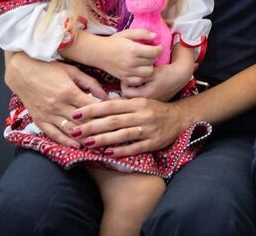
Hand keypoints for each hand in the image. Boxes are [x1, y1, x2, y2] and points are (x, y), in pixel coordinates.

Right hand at [4, 52, 108, 146]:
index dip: (104, 113)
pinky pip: (53, 134)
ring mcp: (48, 114)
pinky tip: (75, 146)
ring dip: (84, 138)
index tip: (114, 117)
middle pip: (82, 121)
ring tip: (97, 143)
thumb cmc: (48, 68)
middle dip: (97, 128)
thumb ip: (90, 83)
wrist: (22, 71)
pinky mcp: (39, 119)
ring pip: (69, 130)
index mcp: (69, 92)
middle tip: (110, 134)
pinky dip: (64, 141)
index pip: (91, 107)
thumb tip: (105, 95)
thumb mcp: (72, 70)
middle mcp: (59, 105)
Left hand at [69, 95, 194, 156]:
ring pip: (122, 134)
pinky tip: (108, 153)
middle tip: (75, 131)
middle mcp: (142, 114)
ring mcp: (148, 129)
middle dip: (92, 126)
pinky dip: (121, 150)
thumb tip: (97, 106)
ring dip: (103, 139)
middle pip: (113, 120)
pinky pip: (135, 147)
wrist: (180, 118)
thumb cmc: (155, 110)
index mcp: (137, 102)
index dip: (92, 110)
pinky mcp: (154, 142)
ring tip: (87, 143)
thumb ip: (122, 104)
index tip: (75, 114)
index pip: (110, 105)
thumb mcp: (140, 102)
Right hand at [100, 29, 161, 85]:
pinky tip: (139, 70)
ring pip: (148, 72)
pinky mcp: (124, 78)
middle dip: (153, 56)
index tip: (158, 47)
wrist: (98, 53)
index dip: (159, 48)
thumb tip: (155, 36)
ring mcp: (128, 72)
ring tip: (145, 62)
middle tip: (150, 53)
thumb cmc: (113, 42)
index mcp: (133, 49)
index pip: (154, 52)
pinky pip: (139, 80)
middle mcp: (132, 62)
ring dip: (149, 67)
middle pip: (152, 61)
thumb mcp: (127, 33)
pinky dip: (142, 76)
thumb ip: (142, 33)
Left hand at [120, 60, 191, 101]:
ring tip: (136, 83)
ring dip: (134, 93)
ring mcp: (154, 102)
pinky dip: (142, 94)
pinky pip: (145, 100)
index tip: (126, 77)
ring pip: (137, 100)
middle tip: (129, 80)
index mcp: (145, 95)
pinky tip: (144, 86)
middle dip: (127, 89)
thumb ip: (137, 77)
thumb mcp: (151, 73)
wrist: (182, 75)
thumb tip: (125, 79)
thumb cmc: (166, 72)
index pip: (125, 93)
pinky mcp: (157, 101)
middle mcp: (149, 101)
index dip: (124, 84)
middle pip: (130, 99)